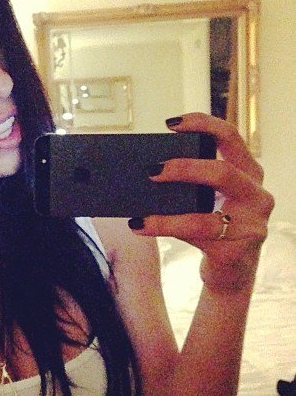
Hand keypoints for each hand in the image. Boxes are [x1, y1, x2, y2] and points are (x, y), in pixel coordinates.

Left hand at [129, 113, 273, 290]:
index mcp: (248, 174)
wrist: (230, 271)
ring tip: (139, 213)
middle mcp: (256, 196)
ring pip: (205, 216)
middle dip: (184, 168)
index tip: (172, 123)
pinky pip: (195, 239)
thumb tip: (146, 169)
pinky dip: (165, 230)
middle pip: (222, 172)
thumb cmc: (214, 227)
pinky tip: (141, 226)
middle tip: (151, 170)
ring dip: (167, 214)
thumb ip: (191, 182)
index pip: (231, 138)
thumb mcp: (208, 199)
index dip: (203, 125)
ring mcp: (250, 226)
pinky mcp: (235, 252)